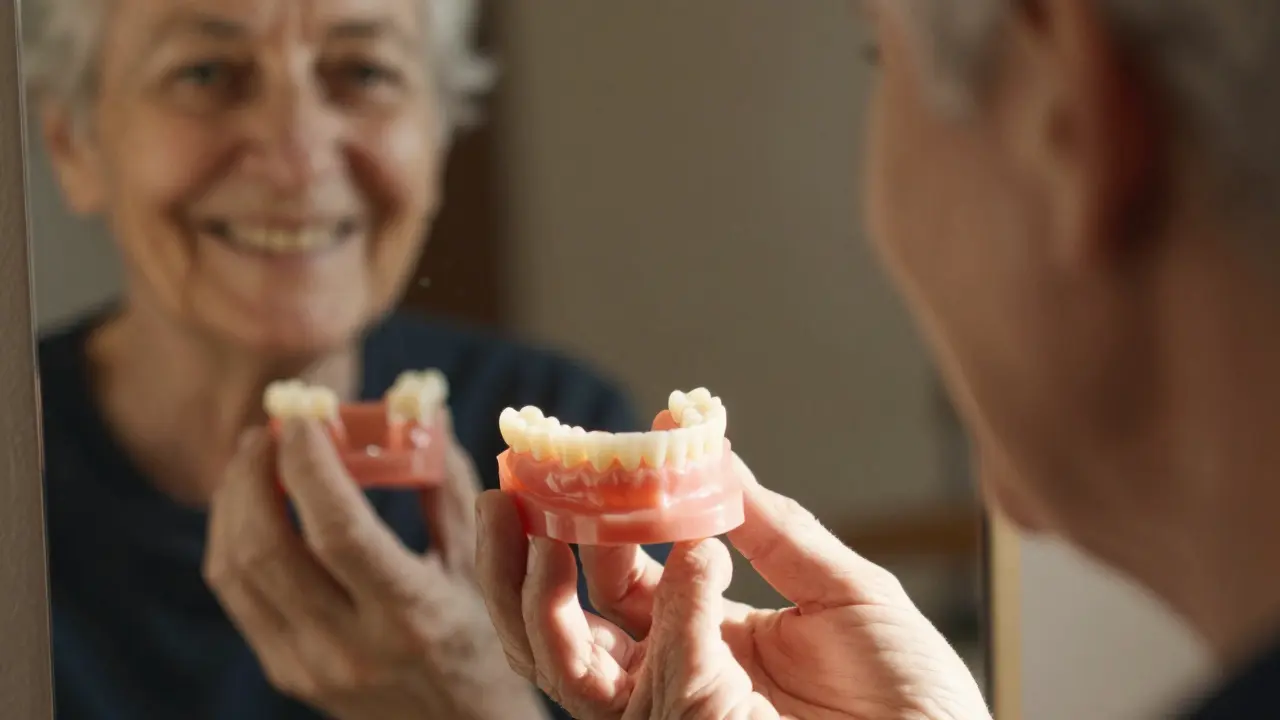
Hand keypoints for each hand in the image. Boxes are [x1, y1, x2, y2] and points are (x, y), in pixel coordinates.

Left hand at [204, 417, 546, 719]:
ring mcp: (307, 663)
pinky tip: (254, 505)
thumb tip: (423, 418)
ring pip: (236, 568)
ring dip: (235, 500)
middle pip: (267, 547)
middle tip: (273, 428)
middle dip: (256, 473)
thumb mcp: (482, 570)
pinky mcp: (284, 670)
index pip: (337, 531)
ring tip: (258, 457)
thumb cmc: (483, 646)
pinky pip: (237, 593)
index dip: (310, 466)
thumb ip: (451, 491)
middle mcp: (349, 645)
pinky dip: (234, 537)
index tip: (307, 416)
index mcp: (409, 615)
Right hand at [475, 454, 989, 719]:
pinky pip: (669, 665)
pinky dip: (677, 598)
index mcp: (697, 639)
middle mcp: (670, 680)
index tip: (578, 455)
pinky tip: (699, 547)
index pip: (615, 579)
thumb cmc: (912, 696)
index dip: (590, 519)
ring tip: (541, 517)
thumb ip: (774, 526)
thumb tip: (709, 447)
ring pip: (567, 666)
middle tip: (508, 490)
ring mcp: (678, 712)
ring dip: (543, 591)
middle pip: (560, 628)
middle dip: (518, 563)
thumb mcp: (842, 588)